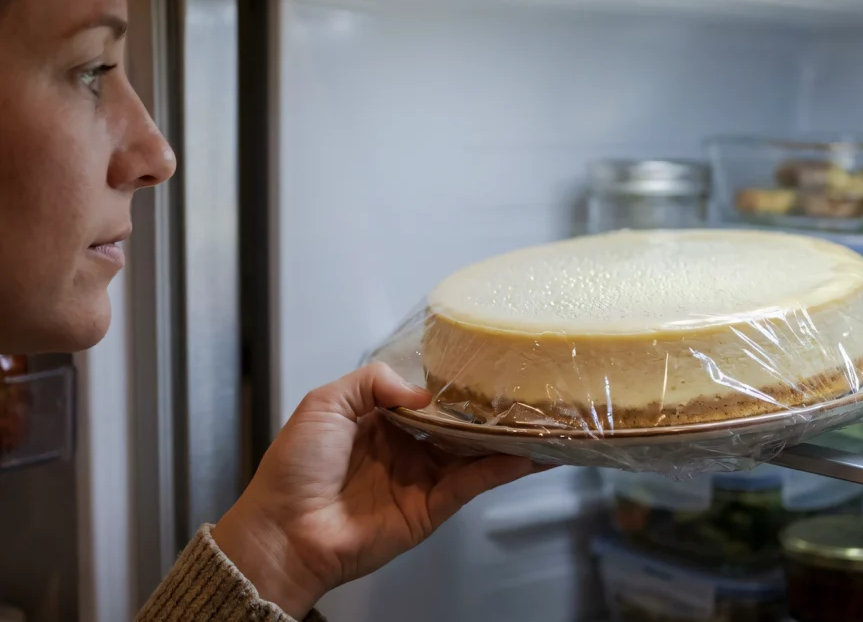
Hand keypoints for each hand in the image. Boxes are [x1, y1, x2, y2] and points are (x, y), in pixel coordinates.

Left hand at [211, 363, 545, 618]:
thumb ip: (372, 382)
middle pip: (456, 427)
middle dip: (487, 413)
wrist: (283, 530)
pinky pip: (470, 485)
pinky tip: (525, 455)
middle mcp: (403, 450)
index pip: (425, 400)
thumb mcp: (325, 403)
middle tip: (524, 393)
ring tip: (541, 422)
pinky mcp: (429, 510)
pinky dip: (499, 470)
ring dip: (504, 440)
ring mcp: (418, 480)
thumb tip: (423, 393)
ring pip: (471, 455)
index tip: (484, 369)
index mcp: (376, 422)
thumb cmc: (294, 467)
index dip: (452, 387)